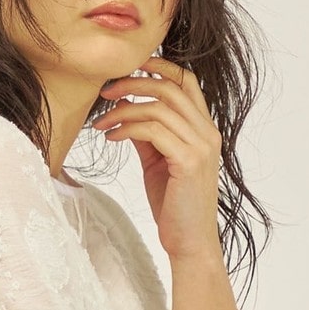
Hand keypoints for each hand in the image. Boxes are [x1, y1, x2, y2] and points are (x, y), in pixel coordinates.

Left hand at [92, 55, 223, 263]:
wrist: (189, 243)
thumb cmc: (174, 206)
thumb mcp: (158, 162)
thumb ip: (148, 134)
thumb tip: (126, 108)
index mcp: (204, 129)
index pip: (186, 81)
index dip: (158, 66)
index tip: (128, 68)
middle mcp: (208, 133)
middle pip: (170, 87)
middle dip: (133, 82)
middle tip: (105, 92)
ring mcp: (201, 146)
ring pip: (158, 107)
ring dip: (123, 110)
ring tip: (101, 123)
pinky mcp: (188, 161)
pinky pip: (152, 130)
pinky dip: (126, 128)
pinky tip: (111, 138)